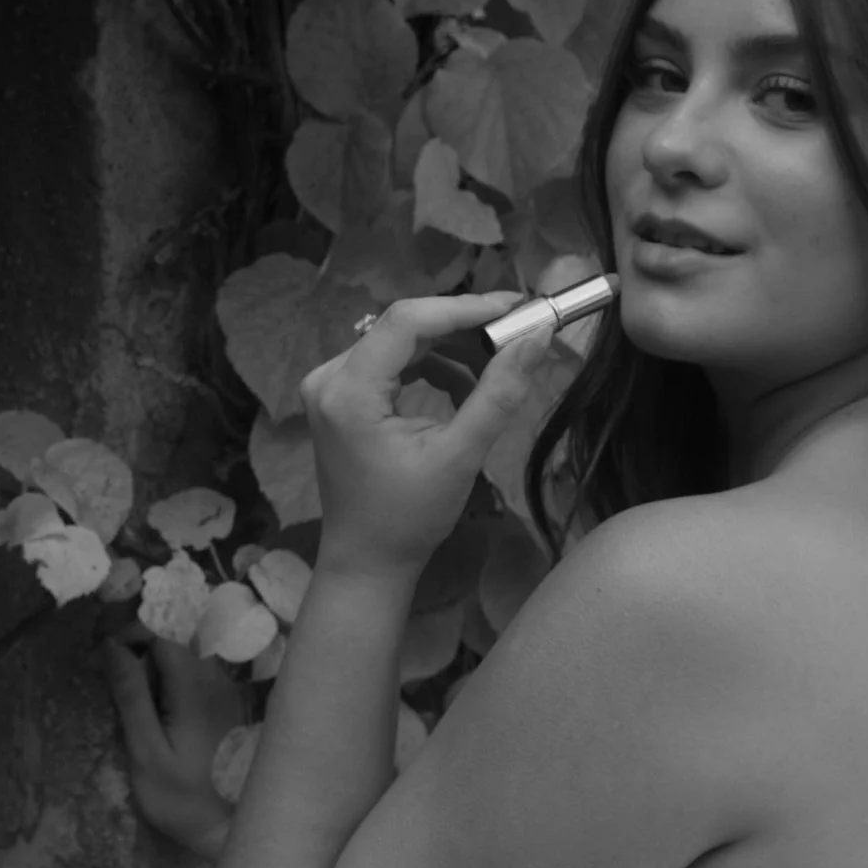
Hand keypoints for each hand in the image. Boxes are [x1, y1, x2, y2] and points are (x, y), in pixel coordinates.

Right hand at [103, 632, 247, 867]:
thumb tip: (111, 646)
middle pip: (177, 635)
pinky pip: (197, 670)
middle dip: (142, 646)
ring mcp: (226, 689)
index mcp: (196, 686)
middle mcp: (217, 678)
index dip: (131, 632)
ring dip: (157, 662)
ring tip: (136, 697)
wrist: (229, 829)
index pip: (163, 630)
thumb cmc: (181, 797)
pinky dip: (172, 677)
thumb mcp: (146, 751)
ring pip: (188, 650)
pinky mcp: (227, 703)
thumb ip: (130, 695)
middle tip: (117, 679)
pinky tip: (160, 710)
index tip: (106, 656)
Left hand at [299, 291, 544, 577]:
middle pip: (403, 327)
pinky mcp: (341, 396)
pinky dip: (431, 367)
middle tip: (517, 332)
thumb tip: (537, 338)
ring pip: (400, 342)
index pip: (407, 321)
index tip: (516, 309)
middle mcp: (329, 378)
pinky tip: (464, 388)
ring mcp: (330, 385)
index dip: (464, 308)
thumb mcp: (460, 456)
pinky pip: (392, 362)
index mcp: (348, 392)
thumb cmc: (409, 517)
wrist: (368, 559)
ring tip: (497, 364)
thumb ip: (498, 394)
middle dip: (463, 326)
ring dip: (450, 347)